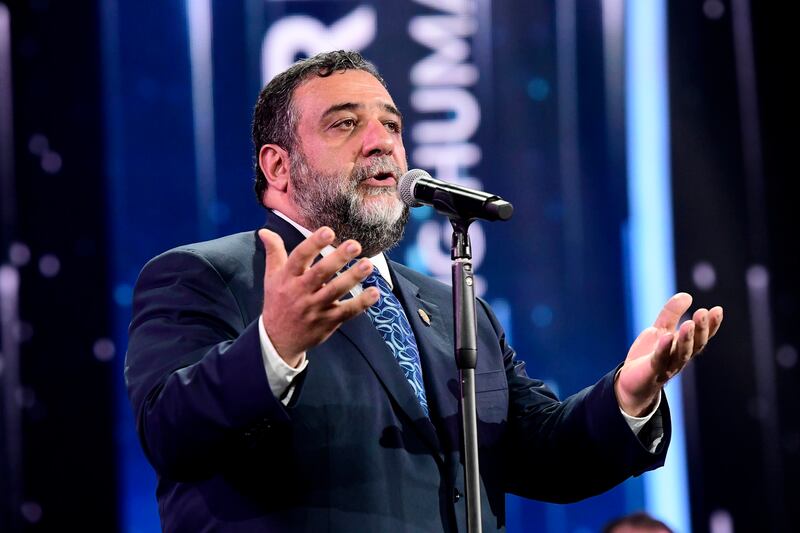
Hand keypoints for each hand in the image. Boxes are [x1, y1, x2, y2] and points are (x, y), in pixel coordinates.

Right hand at [258, 226, 379, 366]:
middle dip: (338, 258)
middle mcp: (300, 292)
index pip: (299, 258)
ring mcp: (315, 308)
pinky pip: (347, 311)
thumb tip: (265, 231)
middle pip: (320, 273)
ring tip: (368, 264)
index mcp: (287, 278)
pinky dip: (361, 303)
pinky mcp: (328, 321)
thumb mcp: (271, 278)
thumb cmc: (278, 302)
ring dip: (353, 278)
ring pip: (335, 291)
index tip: (328, 231)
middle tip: (355, 245)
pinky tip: (374, 292)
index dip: (313, 244)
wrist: (278, 340)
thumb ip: (274, 252)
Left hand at [615, 292, 722, 415]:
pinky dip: (664, 349)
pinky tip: (667, 337)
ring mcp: (667, 366)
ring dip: (686, 339)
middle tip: (702, 313)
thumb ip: (671, 314)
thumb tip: (687, 295)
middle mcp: (680, 358)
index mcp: (684, 348)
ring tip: (689, 324)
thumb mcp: (660, 330)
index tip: (717, 310)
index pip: (701, 337)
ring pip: (681, 354)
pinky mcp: (652, 371)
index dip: (711, 325)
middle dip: (700, 330)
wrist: (630, 382)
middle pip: (694, 345)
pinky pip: (659, 359)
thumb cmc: (649, 355)